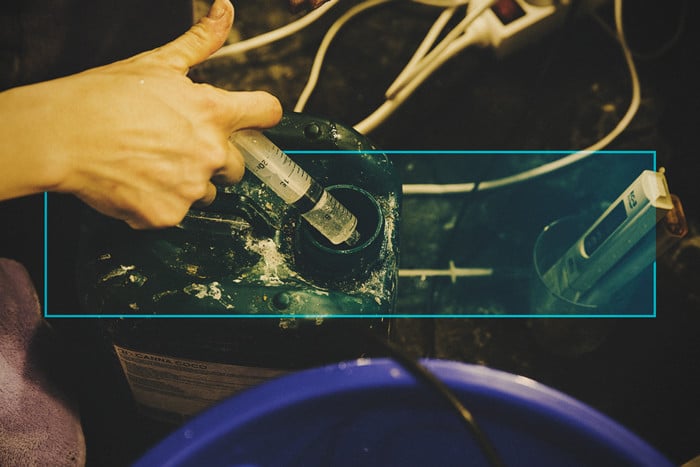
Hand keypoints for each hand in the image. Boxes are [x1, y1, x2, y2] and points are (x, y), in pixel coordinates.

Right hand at [0, 0, 281, 228]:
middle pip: (238, 164)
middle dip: (216, 157)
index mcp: (214, 112)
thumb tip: (225, 12)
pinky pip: (179, 213)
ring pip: (208, 191)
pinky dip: (162, 202)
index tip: (252, 121)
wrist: (62, 135)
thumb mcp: (158, 63)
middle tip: (178, 147)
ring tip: (153, 164)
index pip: (267, 114)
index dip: (260, 115)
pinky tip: (139, 182)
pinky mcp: (170, 214)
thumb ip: (200, 42)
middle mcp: (211, 152)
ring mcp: (191, 187)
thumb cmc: (106, 97)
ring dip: (189, 182)